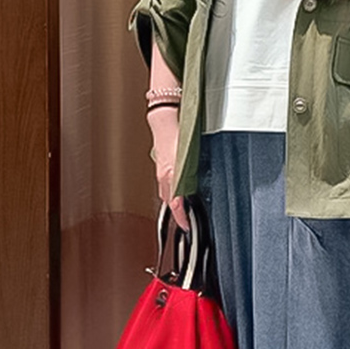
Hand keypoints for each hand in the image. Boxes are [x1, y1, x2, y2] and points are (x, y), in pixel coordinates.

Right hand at [147, 106, 188, 229]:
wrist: (164, 121)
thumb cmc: (176, 135)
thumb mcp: (184, 159)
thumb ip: (185, 177)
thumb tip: (184, 195)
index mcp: (169, 176)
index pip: (175, 205)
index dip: (181, 218)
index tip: (186, 227)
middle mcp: (164, 177)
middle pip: (170, 202)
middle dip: (177, 214)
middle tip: (186, 223)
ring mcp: (163, 173)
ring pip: (168, 194)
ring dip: (175, 203)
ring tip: (183, 211)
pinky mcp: (164, 167)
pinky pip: (167, 185)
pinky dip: (173, 192)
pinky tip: (178, 191)